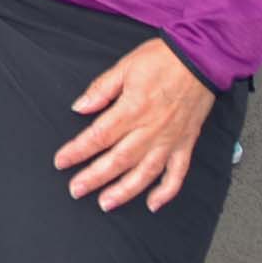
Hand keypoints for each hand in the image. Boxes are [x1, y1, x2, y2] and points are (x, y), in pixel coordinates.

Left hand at [53, 39, 215, 212]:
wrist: (200, 59)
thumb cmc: (162, 59)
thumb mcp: (124, 67)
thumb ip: (101, 90)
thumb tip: (79, 107)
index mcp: (132, 109)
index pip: (99, 136)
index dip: (78, 151)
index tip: (61, 161)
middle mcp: (151, 129)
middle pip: (118, 160)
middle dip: (94, 177)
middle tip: (76, 190)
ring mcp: (170, 139)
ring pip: (145, 172)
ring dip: (125, 191)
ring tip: (106, 203)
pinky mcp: (186, 143)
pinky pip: (177, 173)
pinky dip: (166, 191)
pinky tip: (153, 203)